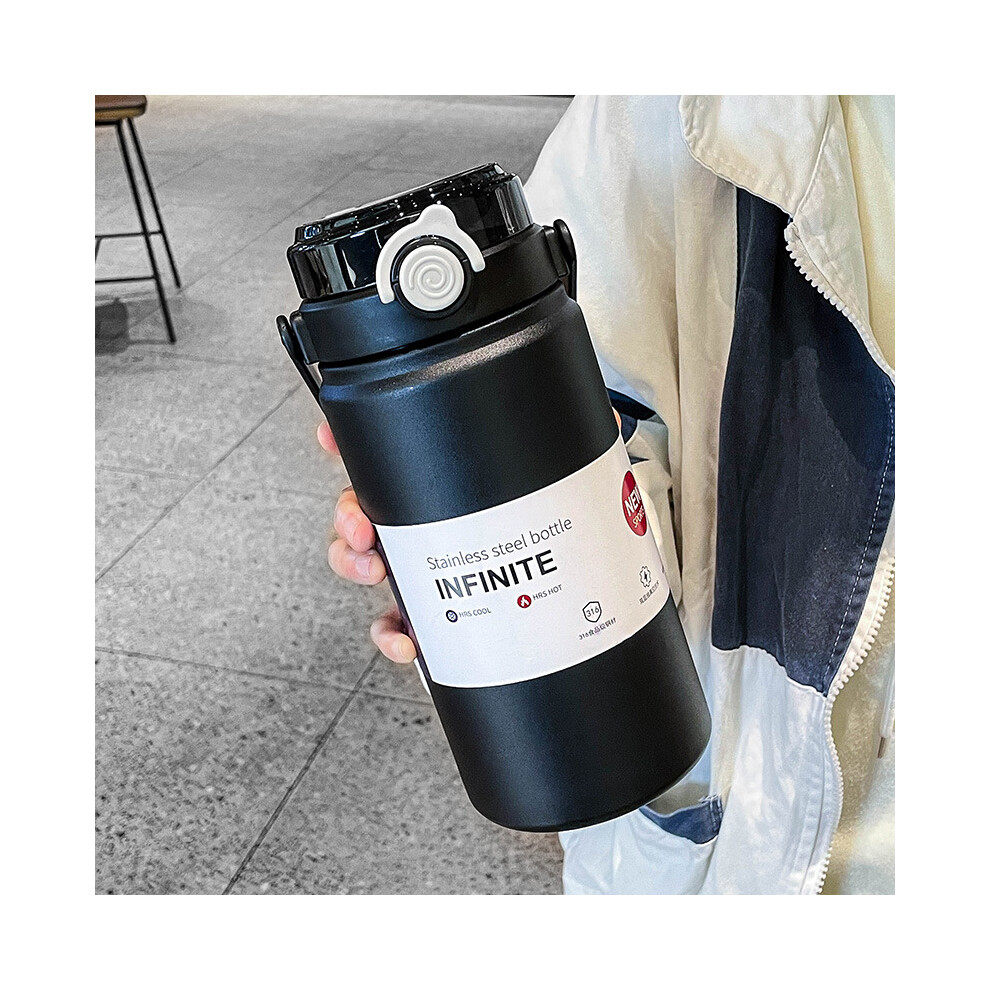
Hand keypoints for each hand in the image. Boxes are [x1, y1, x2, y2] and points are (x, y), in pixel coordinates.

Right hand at [317, 409, 622, 664]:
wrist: (571, 589)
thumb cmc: (553, 523)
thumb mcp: (566, 476)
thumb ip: (578, 444)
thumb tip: (603, 419)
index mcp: (443, 488)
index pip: (388, 457)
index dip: (349, 445)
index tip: (330, 439)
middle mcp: (424, 525)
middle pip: (362, 512)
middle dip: (347, 516)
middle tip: (362, 526)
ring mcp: (425, 570)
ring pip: (365, 565)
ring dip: (353, 567)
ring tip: (373, 570)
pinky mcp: (436, 616)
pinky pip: (396, 626)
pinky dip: (390, 635)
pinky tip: (406, 640)